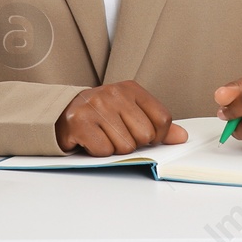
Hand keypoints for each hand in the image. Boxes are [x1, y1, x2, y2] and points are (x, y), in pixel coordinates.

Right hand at [55, 80, 189, 156]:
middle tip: (117, 134)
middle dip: (133, 143)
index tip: (144, 136)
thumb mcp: (130, 112)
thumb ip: (156, 124)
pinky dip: (98, 152)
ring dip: (115, 148)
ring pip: (126, 146)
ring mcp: (96, 106)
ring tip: (103, 136)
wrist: (61, 113)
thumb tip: (181, 137)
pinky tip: (91, 140)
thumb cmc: (100, 115)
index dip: (157, 136)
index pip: (163, 119)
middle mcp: (114, 93)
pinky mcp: (80, 122)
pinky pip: (104, 151)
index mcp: (131, 89)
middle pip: (145, 135)